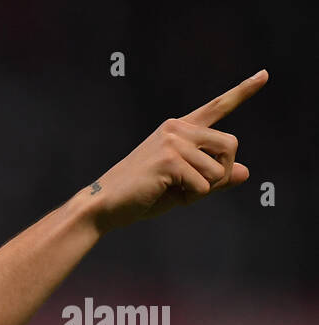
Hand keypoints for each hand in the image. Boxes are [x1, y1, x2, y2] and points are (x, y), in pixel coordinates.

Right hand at [88, 70, 267, 233]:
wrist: (102, 205)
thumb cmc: (140, 196)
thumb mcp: (182, 185)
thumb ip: (213, 176)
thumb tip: (247, 172)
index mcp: (178, 129)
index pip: (217, 106)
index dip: (243, 91)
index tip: (265, 75)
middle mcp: (177, 128)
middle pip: (230, 145)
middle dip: (221, 173)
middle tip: (192, 189)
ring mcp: (173, 141)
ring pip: (218, 170)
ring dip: (202, 191)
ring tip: (172, 193)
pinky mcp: (169, 159)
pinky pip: (203, 185)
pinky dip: (189, 198)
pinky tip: (164, 195)